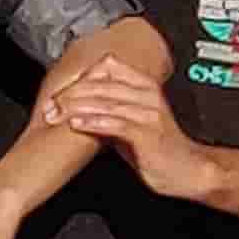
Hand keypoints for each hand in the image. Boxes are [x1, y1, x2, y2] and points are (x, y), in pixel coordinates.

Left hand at [39, 51, 217, 203]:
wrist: (188, 171)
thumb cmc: (158, 150)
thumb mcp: (131, 124)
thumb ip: (110, 111)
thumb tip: (81, 107)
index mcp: (145, 86)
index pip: (108, 67)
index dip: (80, 78)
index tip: (57, 93)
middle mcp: (148, 95)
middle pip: (102, 84)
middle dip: (71, 94)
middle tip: (49, 106)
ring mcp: (149, 113)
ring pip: (105, 101)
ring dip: (76, 107)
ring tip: (55, 114)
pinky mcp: (148, 133)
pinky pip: (115, 123)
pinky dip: (92, 122)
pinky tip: (75, 125)